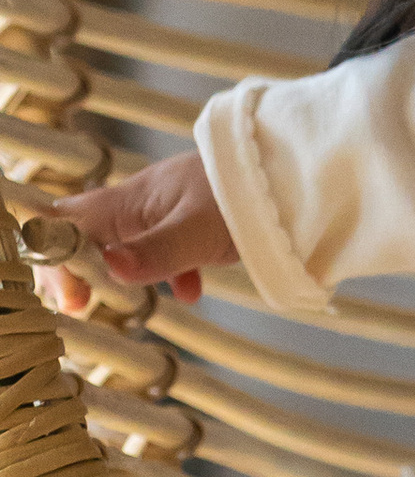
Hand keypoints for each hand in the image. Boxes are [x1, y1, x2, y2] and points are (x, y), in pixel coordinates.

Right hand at [41, 149, 233, 310]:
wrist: (297, 170)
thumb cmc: (249, 192)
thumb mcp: (199, 230)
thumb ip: (156, 253)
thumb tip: (110, 268)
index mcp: (129, 201)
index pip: (65, 224)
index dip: (55, 258)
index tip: (74, 298)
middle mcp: (139, 205)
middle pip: (84, 235)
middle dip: (76, 269)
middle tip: (82, 306)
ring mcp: (164, 213)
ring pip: (122, 244)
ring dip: (115, 274)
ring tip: (119, 305)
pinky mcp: (191, 225)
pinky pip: (163, 250)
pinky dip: (165, 273)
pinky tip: (189, 292)